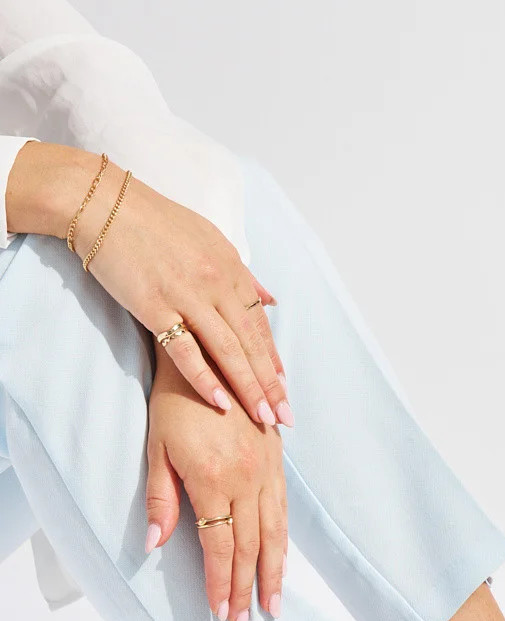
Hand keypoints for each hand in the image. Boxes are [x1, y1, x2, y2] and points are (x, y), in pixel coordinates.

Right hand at [6, 142, 291, 427]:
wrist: (103, 203)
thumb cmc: (156, 222)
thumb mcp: (210, 240)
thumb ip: (241, 275)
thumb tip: (269, 301)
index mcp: (231, 269)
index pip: (259, 324)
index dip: (272, 359)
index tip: (284, 388)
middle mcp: (216, 284)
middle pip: (250, 343)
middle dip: (269, 383)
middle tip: (284, 416)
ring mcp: (187, 296)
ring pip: (227, 351)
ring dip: (248, 388)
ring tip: (263, 417)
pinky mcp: (156, 308)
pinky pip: (186, 351)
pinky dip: (205, 379)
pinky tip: (221, 403)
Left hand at [145, 351, 287, 620]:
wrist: (210, 355)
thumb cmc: (174, 402)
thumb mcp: (156, 450)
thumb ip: (161, 500)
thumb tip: (154, 545)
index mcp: (213, 480)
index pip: (220, 546)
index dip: (220, 582)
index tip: (221, 612)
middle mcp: (247, 479)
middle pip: (250, 547)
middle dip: (246, 588)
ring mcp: (266, 471)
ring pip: (274, 533)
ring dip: (273, 573)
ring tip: (273, 604)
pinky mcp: (276, 461)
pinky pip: (283, 511)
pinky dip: (283, 542)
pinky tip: (282, 561)